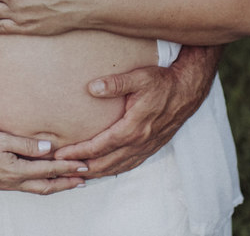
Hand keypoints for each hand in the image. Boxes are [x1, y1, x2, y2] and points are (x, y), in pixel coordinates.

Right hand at [0, 128, 88, 193]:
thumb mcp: (2, 139)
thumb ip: (27, 144)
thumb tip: (50, 148)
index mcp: (15, 171)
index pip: (48, 170)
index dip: (68, 168)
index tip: (83, 165)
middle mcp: (12, 182)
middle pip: (46, 186)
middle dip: (67, 183)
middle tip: (84, 179)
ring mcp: (5, 185)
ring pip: (36, 189)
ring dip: (54, 185)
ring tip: (68, 181)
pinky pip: (25, 187)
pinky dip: (40, 184)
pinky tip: (42, 179)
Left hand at [54, 44, 222, 177]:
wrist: (188, 89)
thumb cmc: (163, 81)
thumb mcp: (139, 77)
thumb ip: (115, 83)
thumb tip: (91, 88)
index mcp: (134, 127)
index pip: (100, 146)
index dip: (79, 152)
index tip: (60, 154)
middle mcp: (140, 142)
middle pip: (106, 163)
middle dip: (82, 167)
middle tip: (61, 169)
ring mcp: (147, 146)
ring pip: (118, 167)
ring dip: (97, 172)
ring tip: (77, 173)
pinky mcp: (152, 146)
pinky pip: (130, 164)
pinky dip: (114, 170)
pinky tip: (105, 169)